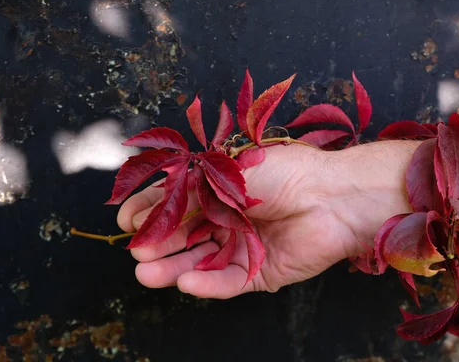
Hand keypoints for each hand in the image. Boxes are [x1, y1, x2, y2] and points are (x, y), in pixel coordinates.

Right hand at [117, 142, 415, 298]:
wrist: (332, 196)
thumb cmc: (285, 173)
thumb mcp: (226, 173)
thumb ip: (187, 192)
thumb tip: (145, 206)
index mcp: (220, 189)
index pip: (176, 203)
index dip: (150, 211)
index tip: (125, 220)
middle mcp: (228, 219)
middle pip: (184, 236)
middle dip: (158, 244)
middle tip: (136, 251)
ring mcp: (242, 246)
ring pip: (200, 262)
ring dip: (173, 268)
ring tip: (147, 273)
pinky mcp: (259, 272)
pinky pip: (227, 281)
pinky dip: (205, 284)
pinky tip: (184, 282)